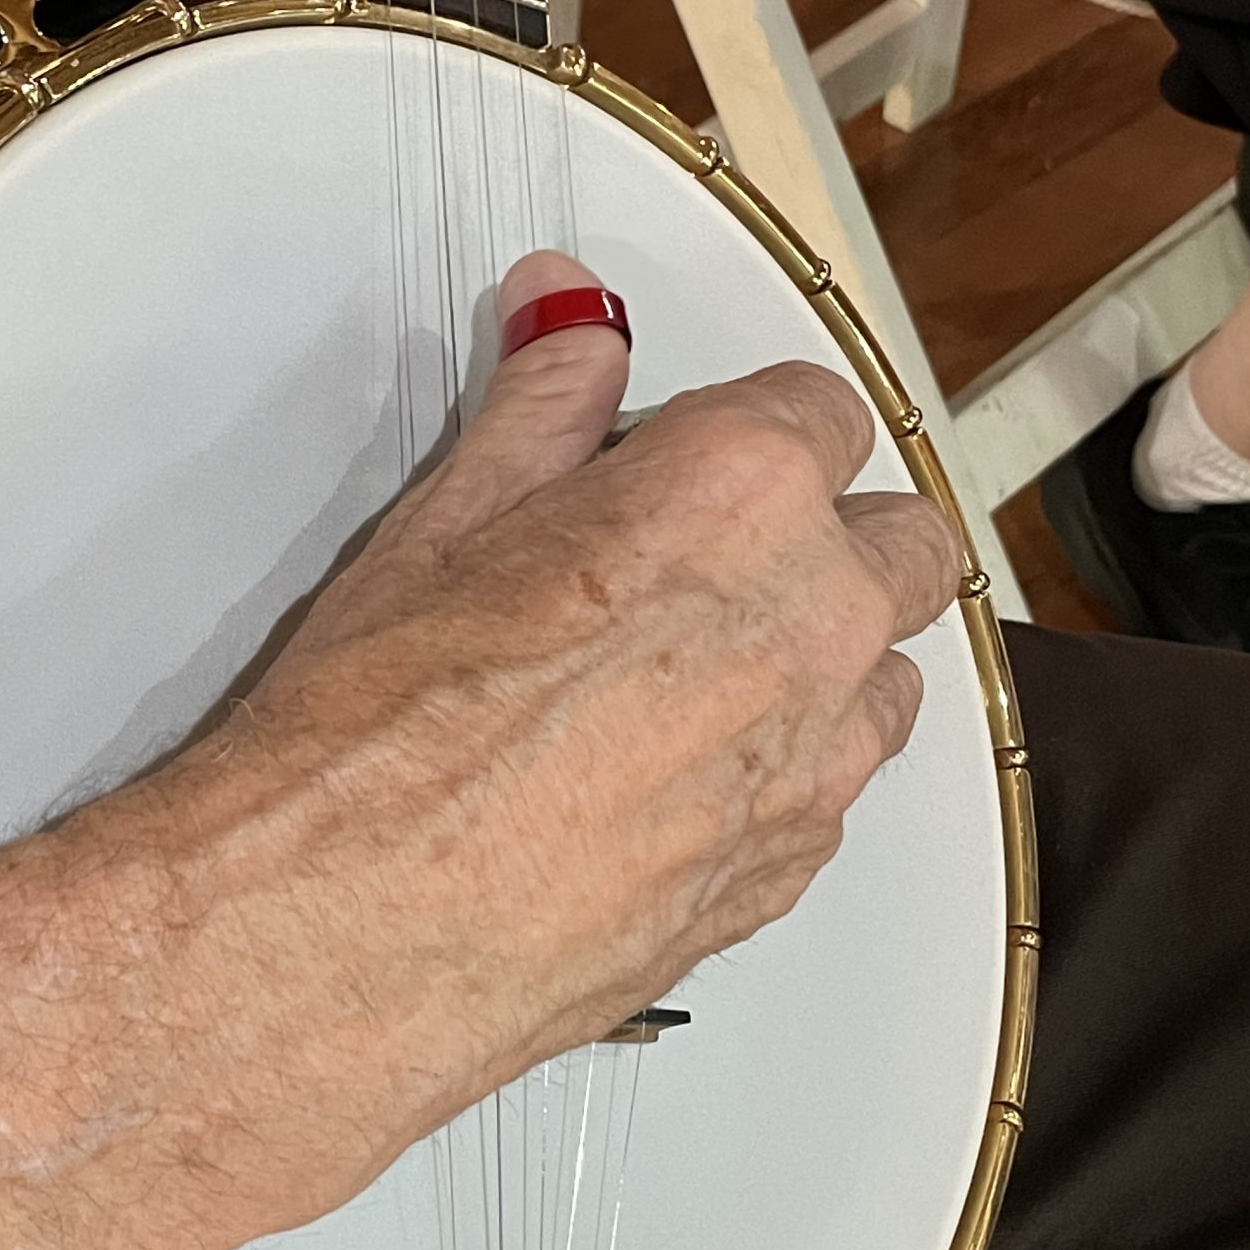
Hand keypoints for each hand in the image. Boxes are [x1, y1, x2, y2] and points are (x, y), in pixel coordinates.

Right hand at [151, 251, 963, 1247]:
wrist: (343, 935)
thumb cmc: (375, 730)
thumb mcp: (445, 518)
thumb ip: (544, 400)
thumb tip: (568, 314)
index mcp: (737, 496)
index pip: (823, 410)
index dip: (748, 427)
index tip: (685, 455)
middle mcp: (813, 620)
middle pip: (906, 539)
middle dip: (827, 533)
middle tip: (699, 561)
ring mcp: (819, 760)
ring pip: (887, 674)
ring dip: (823, 656)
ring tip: (682, 680)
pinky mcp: (791, 872)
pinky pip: (835, 789)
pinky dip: (783, 767)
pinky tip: (663, 780)